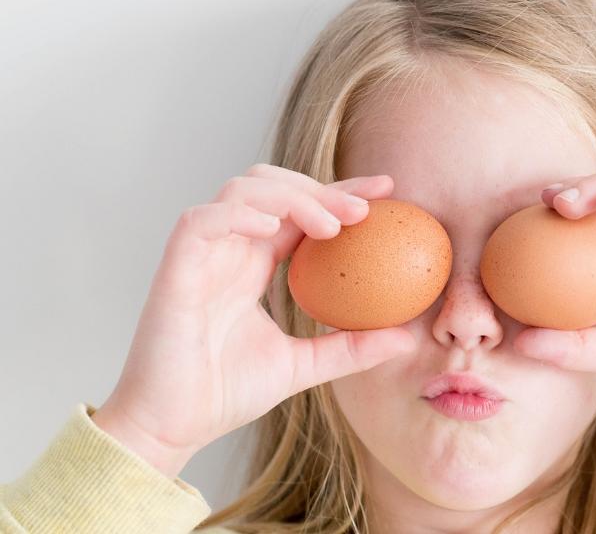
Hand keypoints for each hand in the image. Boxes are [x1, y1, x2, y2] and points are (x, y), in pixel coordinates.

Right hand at [93, 164, 415, 477]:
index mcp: (254, 264)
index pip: (300, 211)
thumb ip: (351, 348)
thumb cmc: (224, 394)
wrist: (172, 427)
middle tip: (365, 209)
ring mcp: (201, 255)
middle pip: (273, 186)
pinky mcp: (175, 268)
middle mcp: (229, 250)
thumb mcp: (304, 366)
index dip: (340, 193)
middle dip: (321, 188)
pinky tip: (274, 225)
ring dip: (290, 196)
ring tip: (330, 226)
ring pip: (241, 190)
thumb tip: (407, 339)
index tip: (388, 192)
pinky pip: (202, 220)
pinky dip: (238, 213)